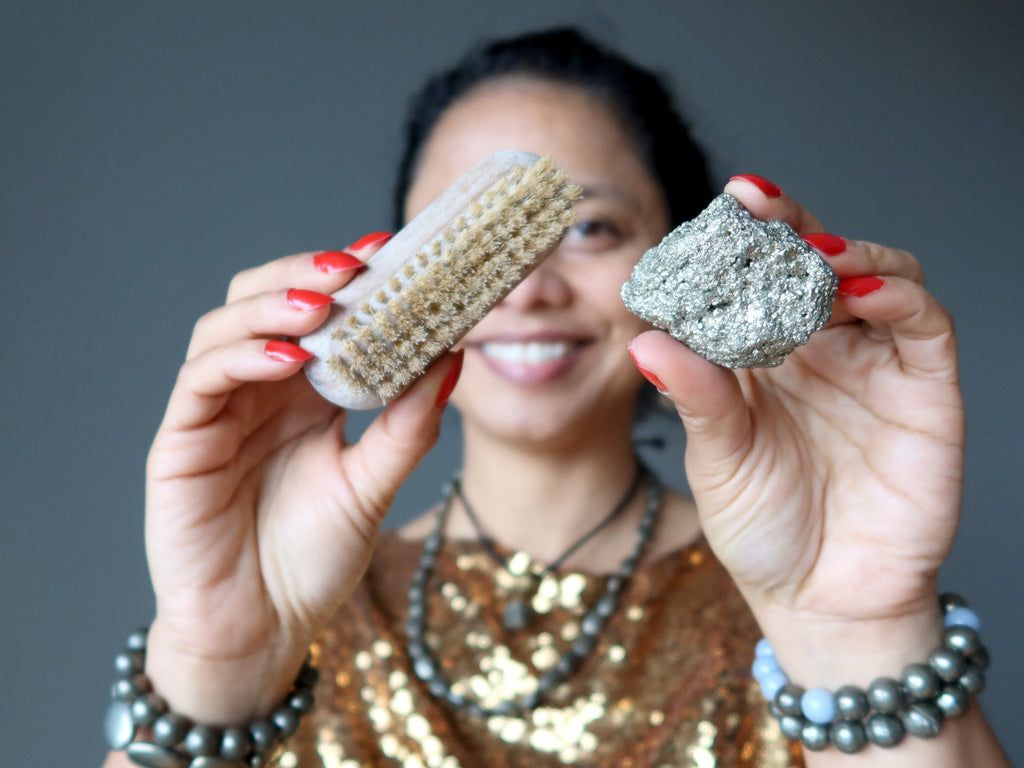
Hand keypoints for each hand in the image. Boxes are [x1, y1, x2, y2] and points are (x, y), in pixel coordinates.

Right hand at [142, 236, 462, 720]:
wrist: (263, 631)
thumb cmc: (313, 559)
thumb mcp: (374, 486)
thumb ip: (407, 426)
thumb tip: (453, 358)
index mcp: (305, 394)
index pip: (320, 314)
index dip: (350, 280)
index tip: (393, 251)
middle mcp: (259, 391)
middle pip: (266, 301)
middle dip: (307, 275)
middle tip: (356, 266)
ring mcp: (216, 412)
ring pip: (226, 326)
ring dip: (273, 305)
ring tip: (324, 305)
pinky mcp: (181, 442)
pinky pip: (201, 380)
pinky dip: (240, 356)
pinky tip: (286, 358)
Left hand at [627, 177, 963, 682]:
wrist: (822, 602)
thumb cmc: (763, 528)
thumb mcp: (717, 459)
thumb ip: (694, 397)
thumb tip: (645, 342)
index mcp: (761, 356)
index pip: (754, 278)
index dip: (737, 240)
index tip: (711, 208)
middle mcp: (820, 348)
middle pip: (814, 260)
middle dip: (788, 224)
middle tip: (756, 201)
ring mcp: (874, 364)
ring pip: (876, 274)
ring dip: (844, 251)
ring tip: (806, 250)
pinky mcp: (925, 391)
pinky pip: (923, 323)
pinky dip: (897, 294)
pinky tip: (858, 289)